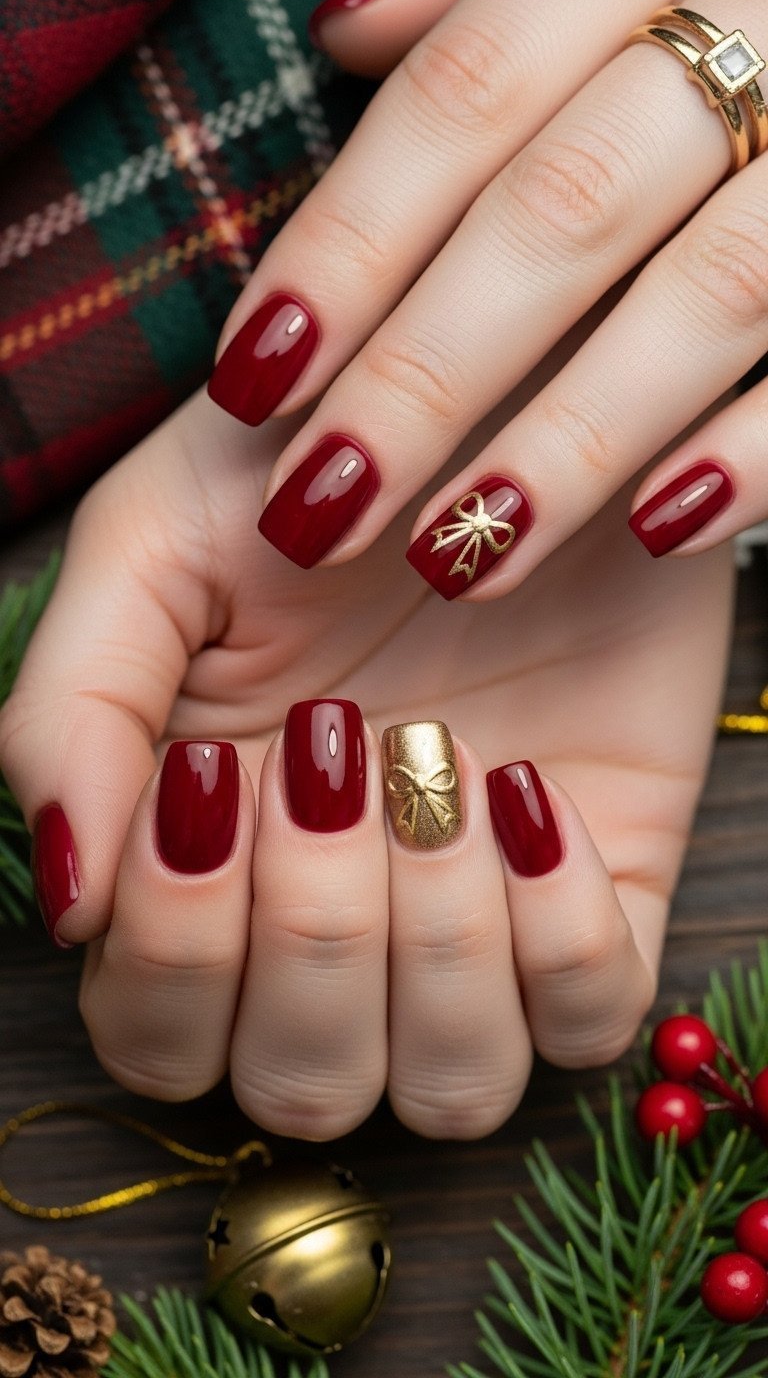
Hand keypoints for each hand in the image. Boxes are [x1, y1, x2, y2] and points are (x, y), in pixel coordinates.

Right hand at [0, 384, 731, 1138]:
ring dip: (433, 946)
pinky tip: (527, 789)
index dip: (180, 944)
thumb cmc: (312, 468)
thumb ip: (73, 715)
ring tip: (438, 766)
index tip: (223, 772)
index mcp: (208, 866)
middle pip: (301, 1086)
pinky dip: (558, 934)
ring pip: (449, 1088)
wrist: (503, 399)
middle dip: (311, 938)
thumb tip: (70, 901)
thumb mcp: (152, 547)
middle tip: (333, 758)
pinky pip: (590, 1023)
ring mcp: (476, 917)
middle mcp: (339, 919)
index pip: (155, 1033)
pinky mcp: (605, 890)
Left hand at [206, 0, 767, 597]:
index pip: (464, 95)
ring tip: (462, 555)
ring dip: (572, 436)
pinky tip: (659, 527)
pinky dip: (759, 448)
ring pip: (711, 289)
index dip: (349, 244)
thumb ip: (489, 5)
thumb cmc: (717, 38)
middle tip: (322, 506)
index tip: (254, 381)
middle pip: (564, 205)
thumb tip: (350, 30)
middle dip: (427, 371)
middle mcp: (759, 19)